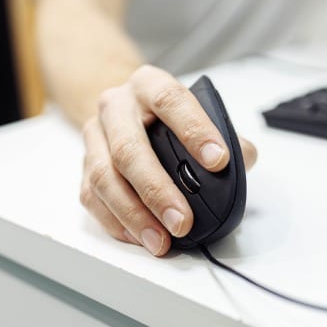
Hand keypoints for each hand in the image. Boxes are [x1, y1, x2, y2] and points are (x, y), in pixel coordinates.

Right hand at [79, 65, 257, 255]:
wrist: (126, 110)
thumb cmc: (169, 116)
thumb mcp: (198, 112)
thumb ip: (227, 135)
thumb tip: (242, 160)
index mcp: (148, 85)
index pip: (171, 102)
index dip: (194, 130)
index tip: (218, 161)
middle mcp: (116, 107)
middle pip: (128, 149)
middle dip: (157, 191)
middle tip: (182, 221)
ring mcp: (95, 136)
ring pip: (104, 178)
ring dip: (134, 215)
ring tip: (160, 241)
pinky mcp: (84, 166)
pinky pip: (93, 198)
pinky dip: (117, 223)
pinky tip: (140, 237)